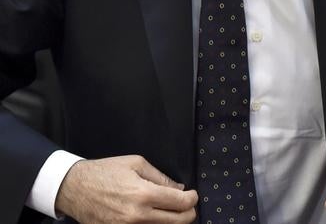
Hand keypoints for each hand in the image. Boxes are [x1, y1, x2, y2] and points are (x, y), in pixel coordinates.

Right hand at [55, 155, 197, 222]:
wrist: (76, 188)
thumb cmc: (105, 172)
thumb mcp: (136, 164)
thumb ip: (160, 177)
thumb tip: (178, 188)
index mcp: (143, 194)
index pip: (180, 203)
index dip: (192, 199)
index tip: (193, 195)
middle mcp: (137, 216)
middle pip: (177, 222)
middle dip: (188, 213)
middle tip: (189, 205)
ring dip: (173, 221)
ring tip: (173, 210)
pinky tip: (156, 216)